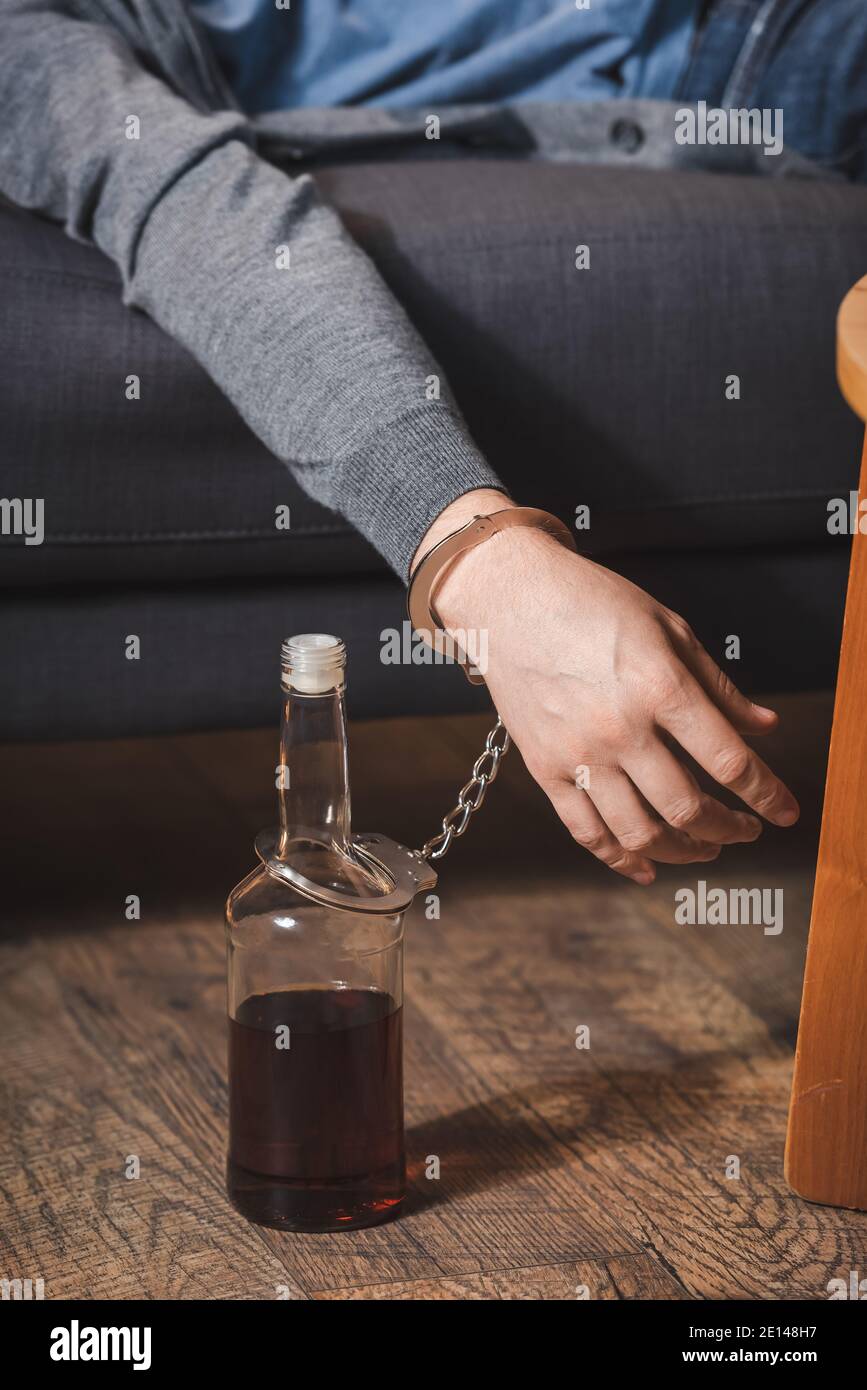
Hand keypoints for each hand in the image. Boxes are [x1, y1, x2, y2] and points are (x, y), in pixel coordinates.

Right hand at [416, 492, 798, 884]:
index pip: (729, 761)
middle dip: (728, 830)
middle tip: (745, 831)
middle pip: (688, 808)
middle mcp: (621, 728)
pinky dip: (620, 860)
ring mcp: (579, 753)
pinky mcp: (544, 767)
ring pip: (639, 831)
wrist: (509, 597)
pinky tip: (646, 867)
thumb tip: (766, 728)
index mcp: (661, 687)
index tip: (785, 813)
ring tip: (703, 849)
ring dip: (682, 852)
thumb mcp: (669, 628)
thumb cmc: (591, 603)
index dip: (767, 794)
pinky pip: (585, 831)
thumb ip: (719, 686)